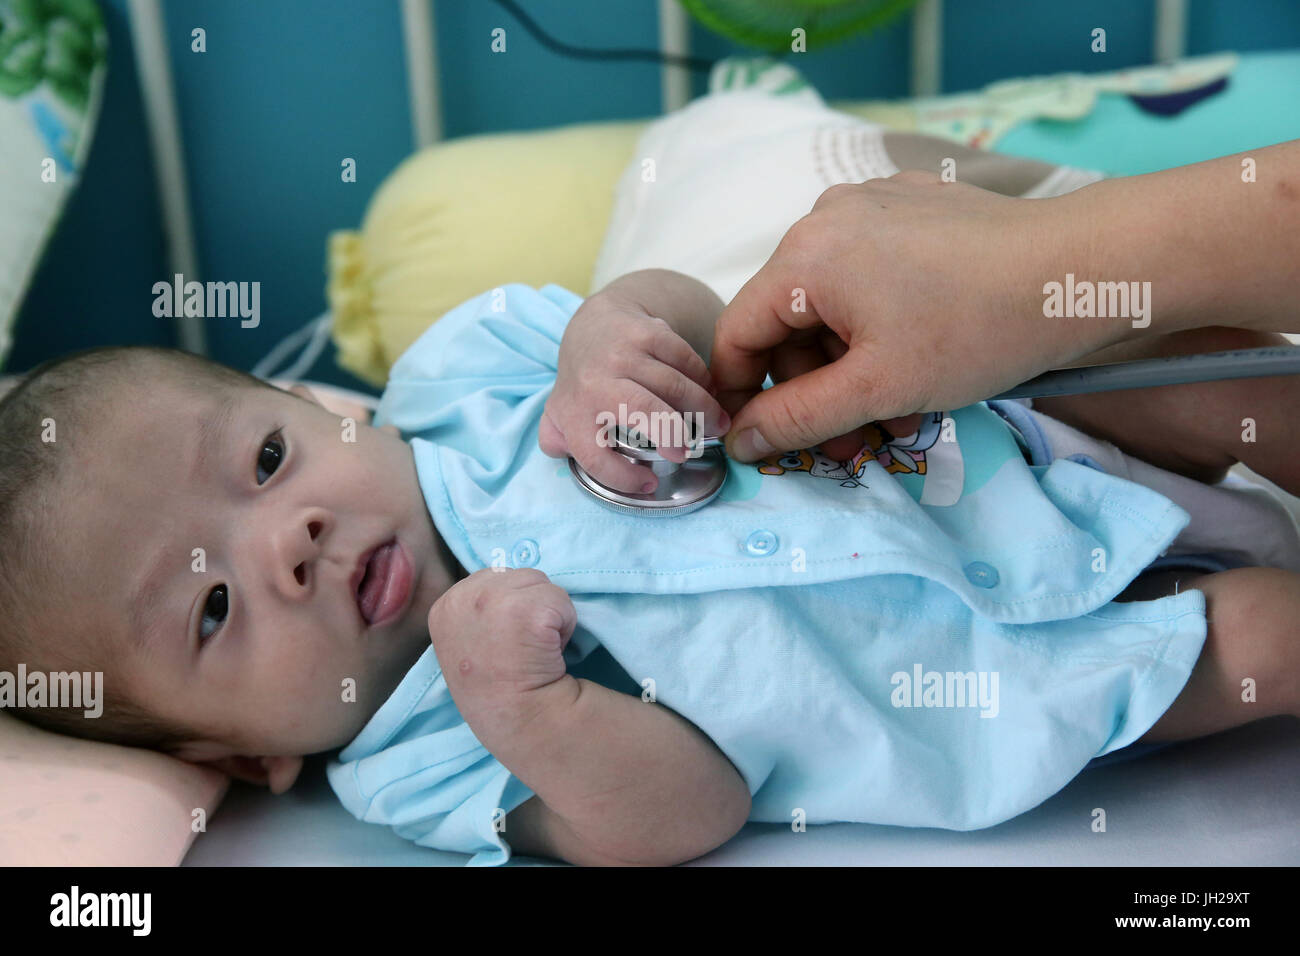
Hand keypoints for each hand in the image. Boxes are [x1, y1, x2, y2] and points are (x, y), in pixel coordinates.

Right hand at [427, 568, 576, 702]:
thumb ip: (477, 609)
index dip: (510, 608)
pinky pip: (563, 601)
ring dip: (550, 614)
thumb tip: (507, 581)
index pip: (493, 580)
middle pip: (520, 577)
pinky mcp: (528, 609)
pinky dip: (567, 625)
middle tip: (522, 648)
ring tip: (535, 649)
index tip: (507, 641)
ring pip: (544, 585)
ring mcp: (494, 600)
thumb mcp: (466, 640)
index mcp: (445, 605)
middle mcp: (463, 596)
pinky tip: (550, 652)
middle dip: (531, 606)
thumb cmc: (496, 687)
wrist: (518, 722)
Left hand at [539, 291, 730, 492]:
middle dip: (672, 434)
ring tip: (717, 425)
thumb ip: (556, 438)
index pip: (594, 454)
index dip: (623, 477)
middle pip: (642, 410)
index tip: (649, 483)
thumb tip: (560, 453)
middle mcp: (595, 380)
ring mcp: (623, 352)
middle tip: (690, 451)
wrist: (596, 323)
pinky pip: (686, 360)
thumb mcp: (559, 411)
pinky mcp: (649, 331)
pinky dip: (703, 380)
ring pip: (673, 385)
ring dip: (703, 410)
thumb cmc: (584, 380)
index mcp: (572, 410)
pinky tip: (709, 394)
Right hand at [709, 171, 1111, 460]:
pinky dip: (881, 325)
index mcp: (804, 256)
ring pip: (833, 304)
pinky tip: (922, 358)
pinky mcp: (912, 207)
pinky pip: (870, 275)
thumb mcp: (877, 388)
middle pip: (789, 322)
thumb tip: (740, 439)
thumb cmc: (978, 328)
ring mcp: (872, 205)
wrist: (1084, 269)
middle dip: (817, 390)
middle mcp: (826, 218)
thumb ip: (797, 419)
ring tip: (901, 412)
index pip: (738, 334)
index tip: (763, 441)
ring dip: (853, 367)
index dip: (742, 395)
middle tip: (857, 442)